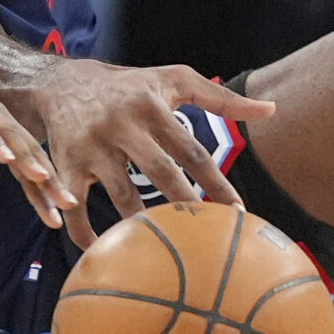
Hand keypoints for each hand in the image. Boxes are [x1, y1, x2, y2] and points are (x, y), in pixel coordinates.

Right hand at [33, 62, 266, 248]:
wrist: (62, 82)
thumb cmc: (130, 87)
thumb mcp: (173, 80)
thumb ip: (221, 98)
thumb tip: (271, 109)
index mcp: (151, 107)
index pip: (191, 150)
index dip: (216, 182)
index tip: (237, 213)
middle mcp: (121, 124)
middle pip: (160, 170)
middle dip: (185, 205)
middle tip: (208, 237)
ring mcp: (91, 145)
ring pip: (120, 193)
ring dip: (141, 225)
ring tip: (163, 251)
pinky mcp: (65, 162)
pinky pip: (75, 205)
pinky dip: (84, 233)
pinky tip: (103, 253)